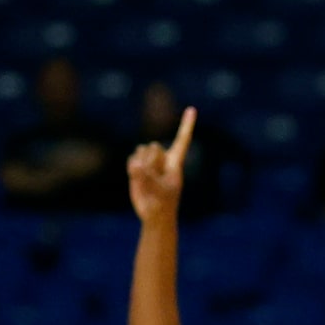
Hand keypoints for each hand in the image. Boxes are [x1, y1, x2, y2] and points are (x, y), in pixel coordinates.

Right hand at [128, 107, 194, 221]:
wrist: (153, 214)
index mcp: (175, 162)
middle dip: (151, 162)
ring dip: (142, 165)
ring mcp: (150, 161)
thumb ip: (146, 178)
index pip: (182, 141)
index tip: (192, 109)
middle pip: (154, 147)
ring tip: (146, 181)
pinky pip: (132, 159)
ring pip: (142, 150)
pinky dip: (132, 169)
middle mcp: (163, 158)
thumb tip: (136, 164)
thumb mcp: (157, 192)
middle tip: (154, 180)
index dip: (186, 125)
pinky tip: (137, 179)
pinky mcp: (138, 166)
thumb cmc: (161, 204)